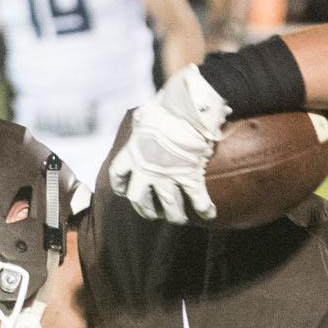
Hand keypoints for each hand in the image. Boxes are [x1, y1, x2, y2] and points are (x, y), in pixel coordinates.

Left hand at [109, 65, 231, 223]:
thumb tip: (144, 116)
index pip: (118, 175)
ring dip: (175, 215)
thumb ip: (141, 122)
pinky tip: (210, 215)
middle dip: (145, 210)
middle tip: (153, 213)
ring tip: (179, 218)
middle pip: (139, 200)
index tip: (124, 192)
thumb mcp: (144, 115)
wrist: (184, 111)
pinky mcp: (189, 178)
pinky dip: (205, 210)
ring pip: (169, 207)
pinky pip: (198, 201)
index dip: (121, 186)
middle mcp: (146, 170)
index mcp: (132, 153)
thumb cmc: (164, 108)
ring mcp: (168, 177)